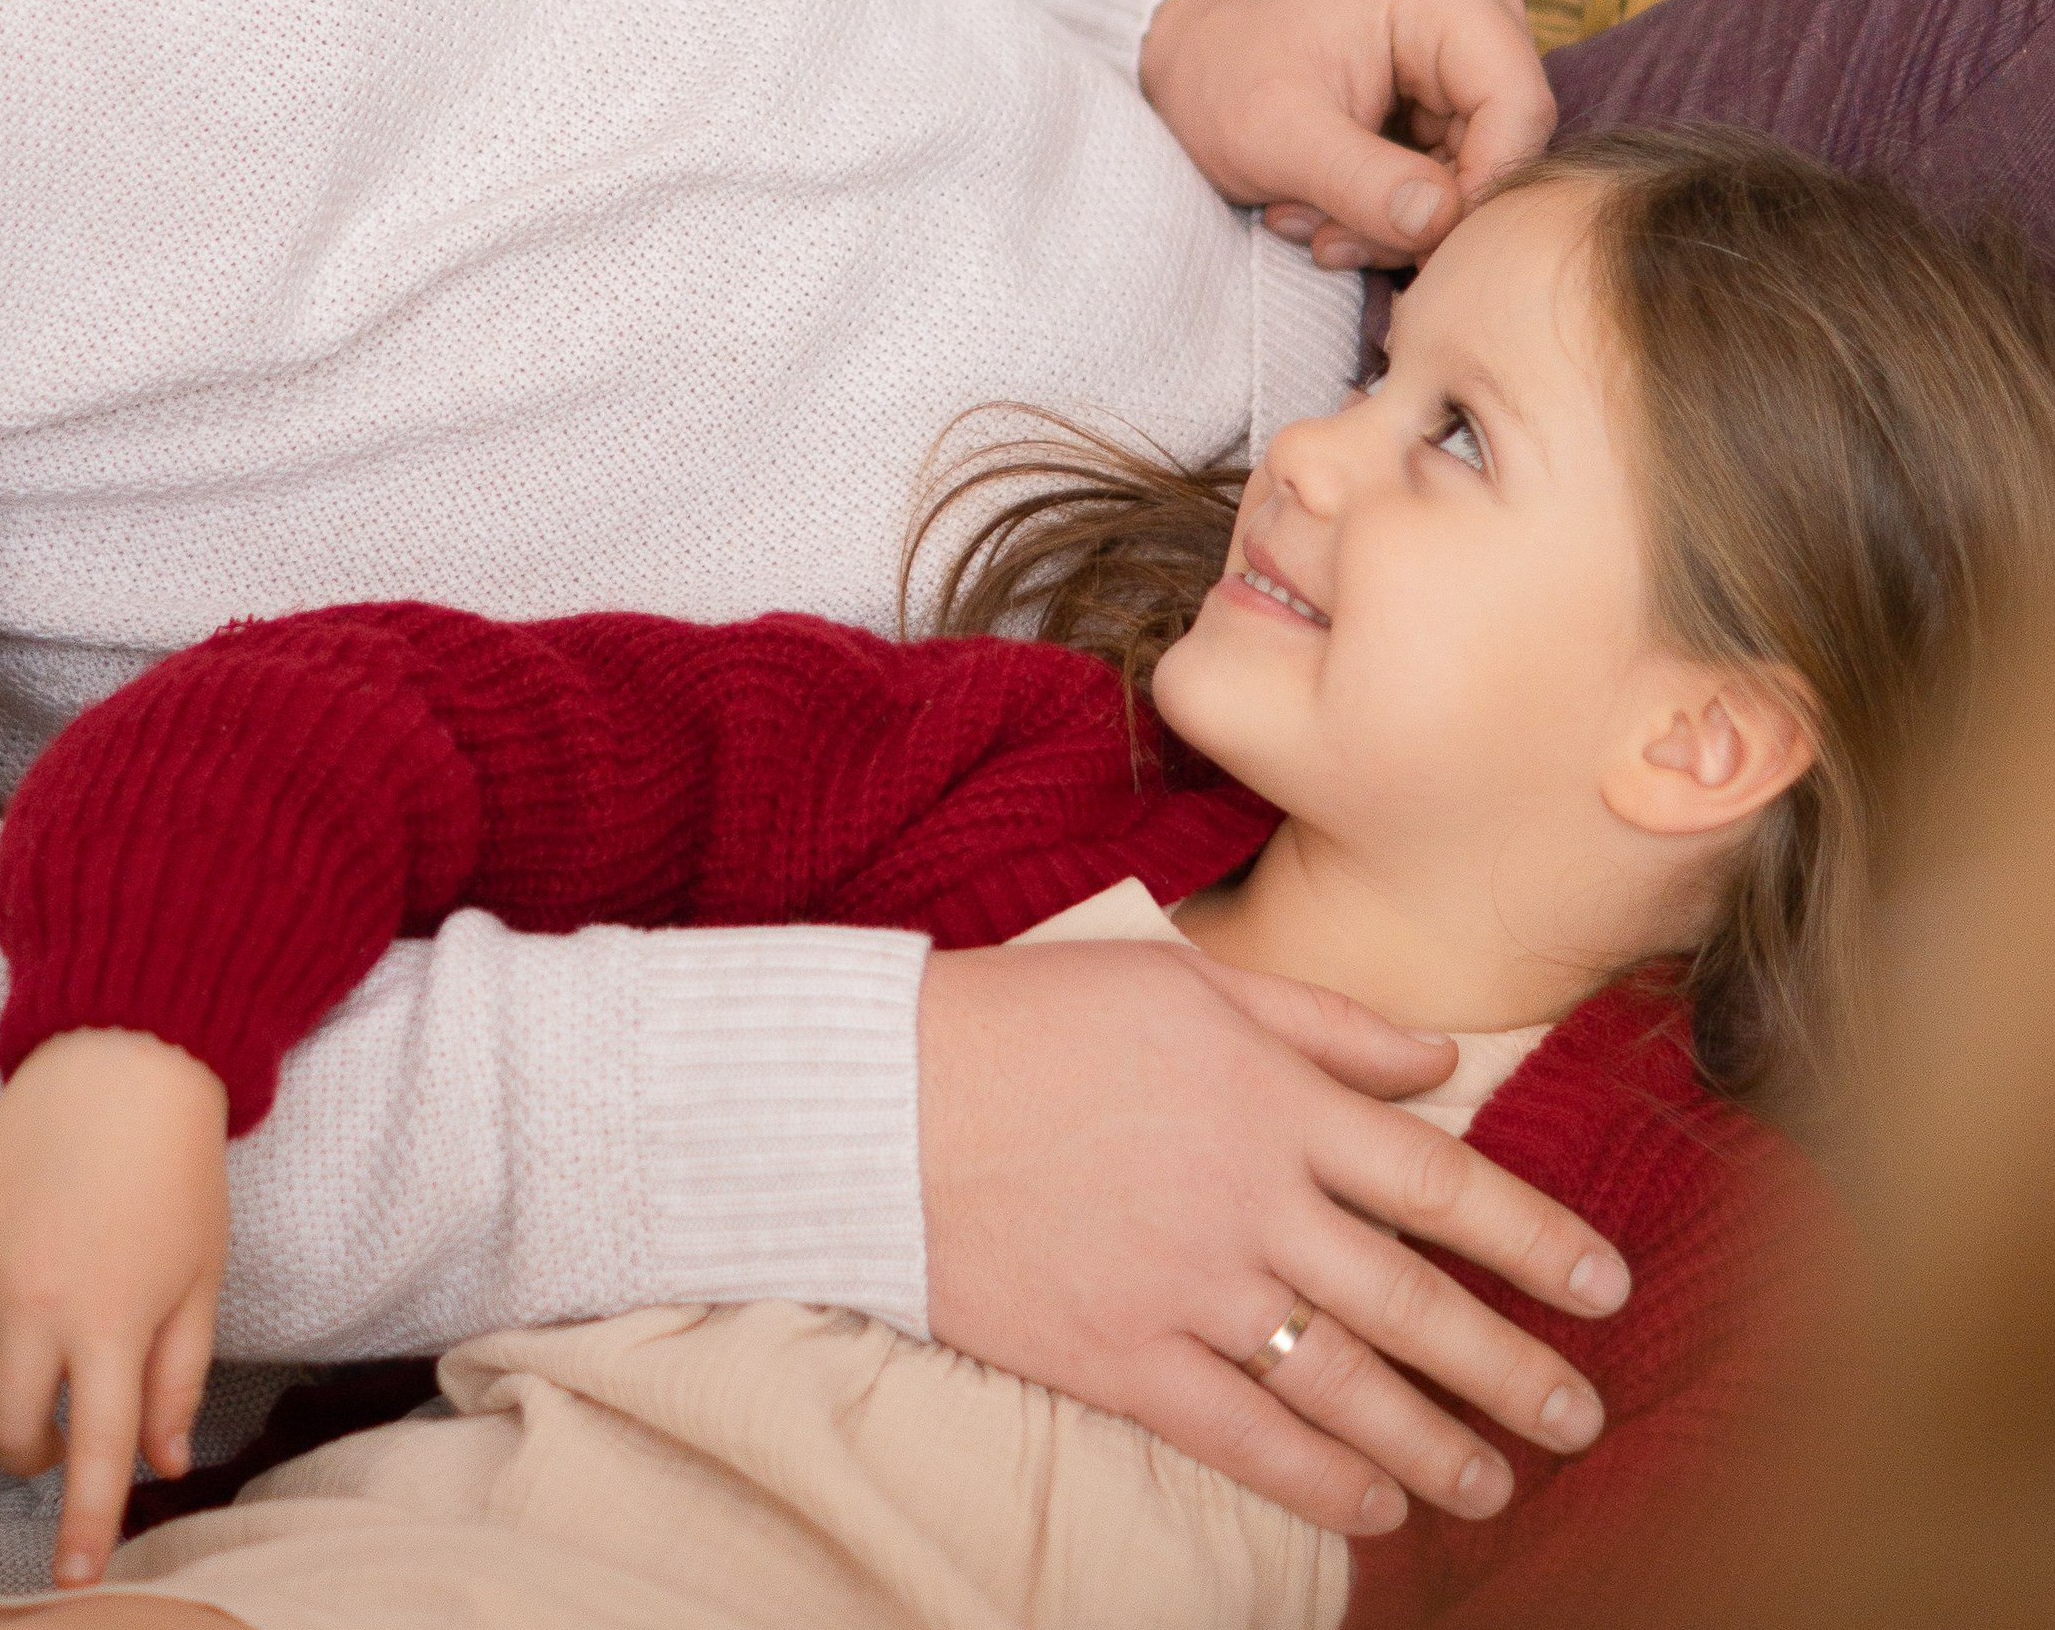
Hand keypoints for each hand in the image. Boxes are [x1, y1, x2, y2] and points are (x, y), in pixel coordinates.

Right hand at [0, 1028, 230, 1588]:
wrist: (128, 1055)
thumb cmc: (178, 1169)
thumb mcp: (201, 1276)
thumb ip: (179, 1377)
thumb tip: (163, 1462)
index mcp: (112, 1321)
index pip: (94, 1455)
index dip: (83, 1529)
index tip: (72, 1579)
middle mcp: (35, 1303)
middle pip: (8, 1431)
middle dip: (34, 1447)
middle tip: (63, 1420)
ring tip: (29, 1340)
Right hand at [918, 941, 1626, 1532]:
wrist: (885, 1097)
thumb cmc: (1037, 1017)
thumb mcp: (1187, 982)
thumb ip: (1322, 1023)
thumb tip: (1439, 1064)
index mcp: (1275, 1097)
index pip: (1439, 1179)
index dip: (1533, 1236)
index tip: (1604, 1283)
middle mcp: (1253, 1199)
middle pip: (1413, 1297)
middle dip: (1512, 1363)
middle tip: (1581, 1413)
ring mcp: (1190, 1287)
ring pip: (1345, 1381)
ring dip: (1436, 1439)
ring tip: (1500, 1480)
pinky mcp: (1124, 1357)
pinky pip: (1245, 1434)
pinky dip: (1320, 1478)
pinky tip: (1376, 1508)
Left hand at [1140, 0, 1553, 268]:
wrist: (1189, 61)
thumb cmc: (1222, 75)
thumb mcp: (1279, 136)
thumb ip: (1362, 182)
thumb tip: (1441, 224)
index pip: (1519, 108)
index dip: (1483, 191)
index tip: (1417, 248)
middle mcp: (1475, 19)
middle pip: (1503, 150)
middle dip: (1420, 217)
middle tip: (1330, 239)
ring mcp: (1463, 64)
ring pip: (1476, 179)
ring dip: (1393, 224)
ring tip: (1308, 220)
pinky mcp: (1448, 106)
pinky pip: (1450, 184)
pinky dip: (1388, 216)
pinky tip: (1323, 212)